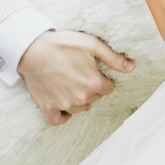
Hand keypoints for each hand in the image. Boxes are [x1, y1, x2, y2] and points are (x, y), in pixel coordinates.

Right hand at [18, 29, 134, 125]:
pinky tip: (62, 103)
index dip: (101, 79)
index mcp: (94, 84)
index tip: (91, 71)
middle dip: (89, 88)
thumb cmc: (62, 44)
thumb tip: (131, 67)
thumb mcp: (91, 44)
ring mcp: (64, 105)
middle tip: (77, 73)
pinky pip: (58, 120)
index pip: (108, 89)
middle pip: (94, 99)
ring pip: (78, 108)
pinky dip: (62, 115)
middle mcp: (82, 98)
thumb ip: (113, 57)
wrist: (32, 49)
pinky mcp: (48, 108)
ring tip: (67, 82)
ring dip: (76, 99)